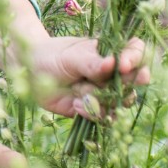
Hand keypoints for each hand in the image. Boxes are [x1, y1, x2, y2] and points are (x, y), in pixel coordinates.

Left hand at [26, 34, 152, 120]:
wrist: (31, 72)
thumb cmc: (53, 56)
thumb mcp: (71, 56)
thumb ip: (92, 62)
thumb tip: (113, 63)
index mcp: (111, 52)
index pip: (136, 52)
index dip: (136, 59)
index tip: (124, 65)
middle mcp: (113, 74)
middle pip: (134, 81)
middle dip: (124, 86)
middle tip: (107, 86)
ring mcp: (105, 92)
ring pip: (120, 102)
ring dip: (104, 102)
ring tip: (81, 95)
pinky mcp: (94, 109)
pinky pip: (103, 116)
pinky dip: (90, 112)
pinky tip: (75, 104)